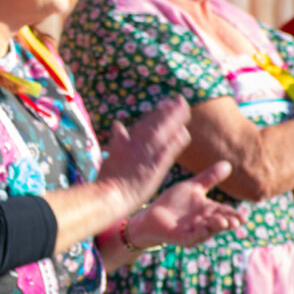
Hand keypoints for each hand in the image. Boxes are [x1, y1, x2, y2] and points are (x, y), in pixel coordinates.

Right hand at [98, 97, 192, 211]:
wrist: (110, 194)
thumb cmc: (110, 178)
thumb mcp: (111, 154)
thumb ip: (118, 139)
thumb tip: (117, 124)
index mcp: (127, 140)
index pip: (146, 123)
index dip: (158, 113)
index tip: (167, 104)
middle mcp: (137, 144)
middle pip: (155, 123)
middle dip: (168, 110)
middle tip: (179, 99)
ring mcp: (146, 154)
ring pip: (161, 131)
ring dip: (173, 119)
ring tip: (183, 106)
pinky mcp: (155, 166)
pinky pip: (167, 151)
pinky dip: (175, 141)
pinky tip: (184, 133)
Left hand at [126, 161, 242, 247]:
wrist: (151, 213)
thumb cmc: (173, 201)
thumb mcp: (192, 187)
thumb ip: (209, 178)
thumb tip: (228, 164)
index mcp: (209, 211)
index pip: (225, 212)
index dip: (234, 215)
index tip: (244, 217)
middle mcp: (205, 222)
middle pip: (220, 223)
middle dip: (228, 222)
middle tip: (236, 221)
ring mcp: (194, 231)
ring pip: (208, 230)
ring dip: (216, 227)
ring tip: (223, 222)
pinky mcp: (181, 237)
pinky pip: (192, 236)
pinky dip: (198, 233)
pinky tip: (203, 228)